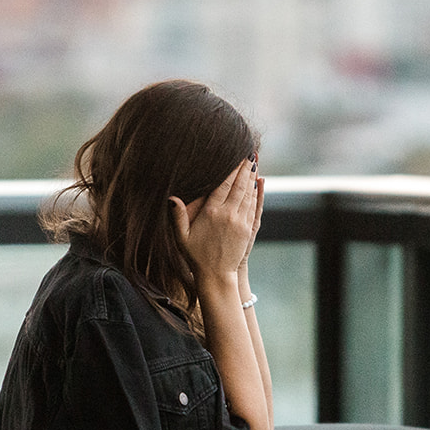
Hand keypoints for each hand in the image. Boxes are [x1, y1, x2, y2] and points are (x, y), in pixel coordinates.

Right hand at [170, 157, 259, 283]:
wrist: (216, 275)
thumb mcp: (181, 237)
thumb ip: (177, 217)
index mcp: (211, 213)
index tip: (235, 157)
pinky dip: (257, 193)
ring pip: (248, 194)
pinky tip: (258, 183)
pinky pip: (254, 206)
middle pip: (239, 186)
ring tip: (253, 163)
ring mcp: (240, 222)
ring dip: (251, 178)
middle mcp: (228, 215)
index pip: (223, 185)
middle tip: (248, 154)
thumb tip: (172, 198)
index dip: (230, 169)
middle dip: (244, 169)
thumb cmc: (196, 256)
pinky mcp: (248, 229)